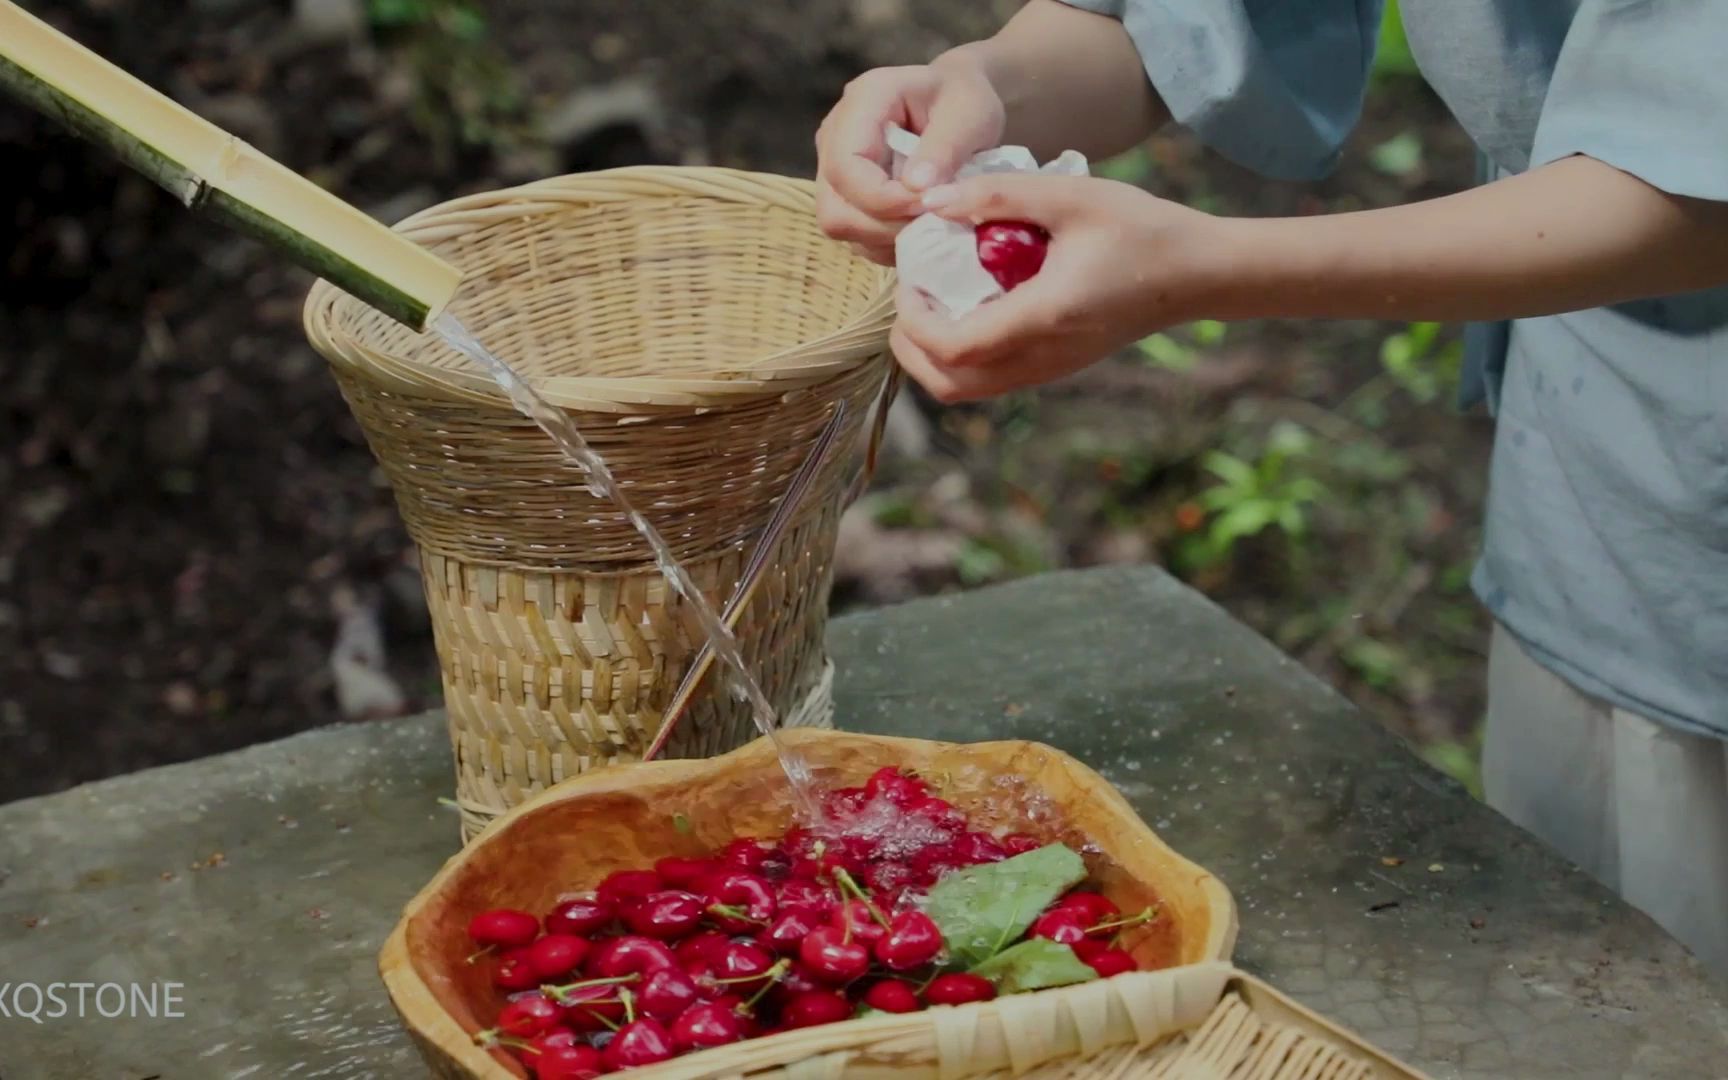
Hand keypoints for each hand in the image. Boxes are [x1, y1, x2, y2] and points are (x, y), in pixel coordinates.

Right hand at [815, 52, 1005, 263]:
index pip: (846, 167)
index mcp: (861, 103)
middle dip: (884, 226)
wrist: (955, 100)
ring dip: (887, 237)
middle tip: (931, 218)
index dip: (883, 199)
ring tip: (928, 220)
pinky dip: (888, 242)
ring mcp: (833, 169)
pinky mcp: (844, 195)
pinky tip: (917, 224)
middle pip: (833, 207)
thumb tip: (916, 189)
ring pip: (840, 226)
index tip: (929, 204)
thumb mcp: (970, 114)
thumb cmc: (964, 99)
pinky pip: (855, 236)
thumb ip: (945, 148)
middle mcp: (834, 136)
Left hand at [892, 173, 1224, 401]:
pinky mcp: (1055, 367)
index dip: (913, 320)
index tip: (910, 278)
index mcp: (1042, 317)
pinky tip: (968, 305)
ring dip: (933, 355)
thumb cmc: (1141, 229)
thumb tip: (933, 200)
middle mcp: (1042, 356)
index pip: (953, 348)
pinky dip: (962, 355)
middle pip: (948, 384)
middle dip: (911, 346)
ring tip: (932, 300)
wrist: (1197, 273)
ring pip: (966, 389)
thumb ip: (1000, 193)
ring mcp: (1049, 369)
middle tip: (911, 293)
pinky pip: (991, 377)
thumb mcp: (1071, 196)